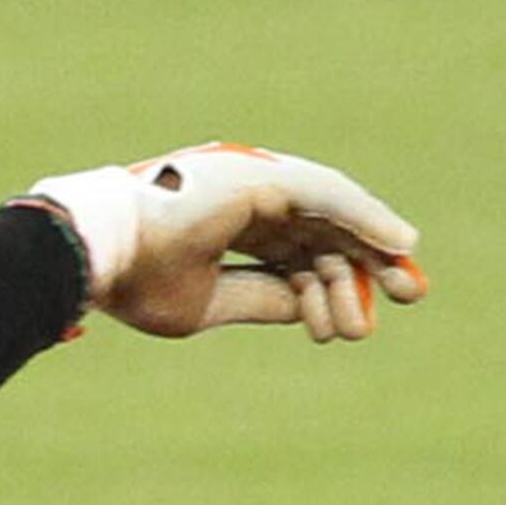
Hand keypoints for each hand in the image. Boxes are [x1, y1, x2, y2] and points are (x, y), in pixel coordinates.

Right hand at [20, 145, 427, 339]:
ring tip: (407, 287)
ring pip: (331, 216)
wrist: (97, 255)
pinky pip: (327, 196)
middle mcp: (246, 198)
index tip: (351, 328)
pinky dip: (364, 218)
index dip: (326, 288)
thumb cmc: (136, 281)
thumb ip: (261, 299)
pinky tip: (399, 243)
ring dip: (372, 250)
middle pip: (321, 232)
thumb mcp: (209, 304)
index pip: (293, 254)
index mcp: (227, 226)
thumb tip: (310, 307)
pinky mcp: (261, 176)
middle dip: (363, 266)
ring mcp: (254, 182)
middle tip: (408, 297)